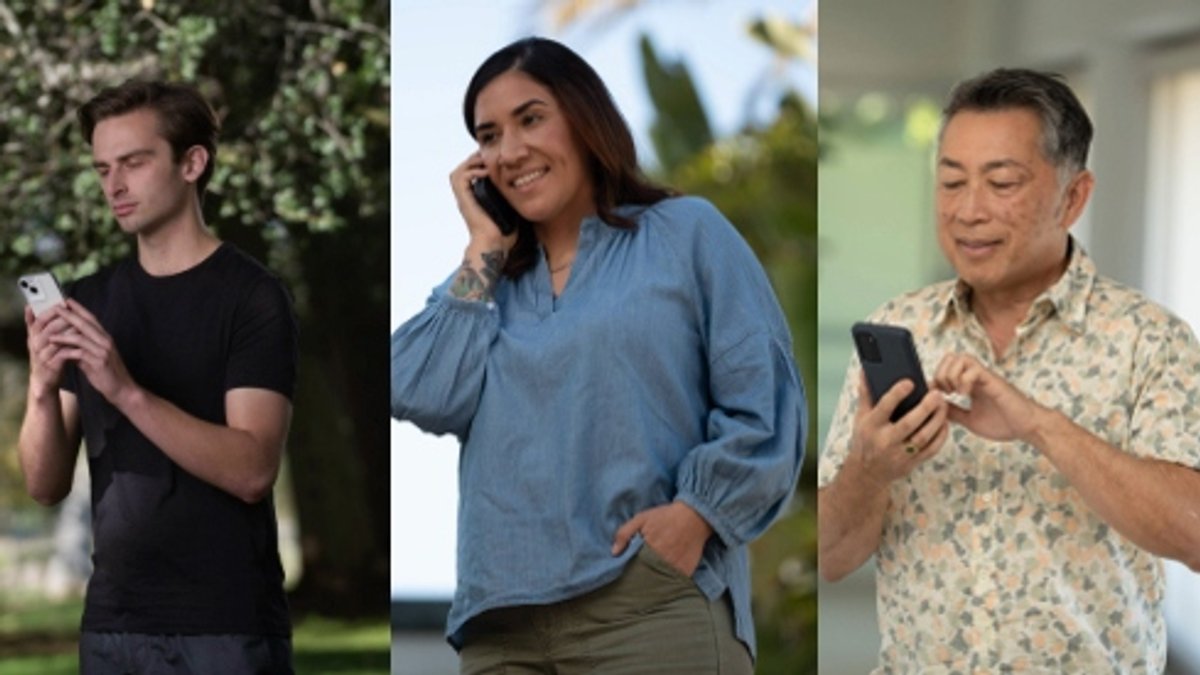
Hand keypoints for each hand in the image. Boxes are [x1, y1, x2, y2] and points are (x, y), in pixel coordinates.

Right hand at [24, 305, 75, 395]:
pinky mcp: (52, 366)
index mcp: (32, 336)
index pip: (39, 319)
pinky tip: (82, 342)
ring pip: (57, 340)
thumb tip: (30, 306)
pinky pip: (63, 353)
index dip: (52, 311)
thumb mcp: (38, 339)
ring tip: (83, 325)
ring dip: (70, 331)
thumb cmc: (45, 355)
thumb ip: (35, 324)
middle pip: (48, 328)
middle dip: (64, 319)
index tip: (64, 302)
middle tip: (77, 312)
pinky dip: (73, 346)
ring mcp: (43, 355)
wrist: (44, 379)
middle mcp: (35, 344)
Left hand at [46, 299, 137, 405]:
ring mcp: (103, 350)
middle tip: (55, 307)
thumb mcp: (94, 359)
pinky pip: (80, 352)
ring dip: (63, 333)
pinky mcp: (99, 361)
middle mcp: (106, 341)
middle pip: (85, 324)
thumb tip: (67, 346)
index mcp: (106, 338)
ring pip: (81, 336)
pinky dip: (67, 349)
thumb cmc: (108, 375)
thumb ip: (82, 350)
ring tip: (49, 331)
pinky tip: (57, 349)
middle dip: (69, 315)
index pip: (92, 319)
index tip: (67, 301)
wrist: (123, 390)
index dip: (79, 309)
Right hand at [450, 151, 517, 247]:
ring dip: (473, 163)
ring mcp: (464, 198)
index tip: (497, 160)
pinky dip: (473, 171)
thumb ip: (514, 198)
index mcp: (476, 197)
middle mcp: (467, 196)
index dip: (482, 164)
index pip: (473, 173)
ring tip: (488, 162)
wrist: (494, 245)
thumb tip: (529, 189)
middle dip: (477, 160)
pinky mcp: (463, 200)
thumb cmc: (504, 232)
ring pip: (460, 170)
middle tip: (493, 157)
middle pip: (464, 168)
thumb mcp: (510, 209)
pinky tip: (487, 173)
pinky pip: (462, 177)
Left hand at [611, 501, 713, 576]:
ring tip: (644, 587)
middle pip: (644, 578)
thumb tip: (614, 552)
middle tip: (631, 586)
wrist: (694, 516)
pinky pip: (672, 583)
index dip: (627, 573)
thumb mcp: (641, 518)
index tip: (622, 577)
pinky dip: (666, 583)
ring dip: (651, 584)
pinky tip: (661, 582)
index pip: (632, 568)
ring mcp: (674, 568)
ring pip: (658, 583)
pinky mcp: (685, 572)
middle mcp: (661, 561)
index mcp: (648, 549)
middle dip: (638, 581)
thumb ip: (624, 533)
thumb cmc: (665, 516)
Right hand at [849, 373, 949, 487]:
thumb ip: (866, 394)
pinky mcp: (912, 463)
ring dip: (937, 420)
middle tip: (937, 393)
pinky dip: (941, 435)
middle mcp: (885, 441)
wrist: (867, 473)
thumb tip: (866, 370)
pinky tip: (945, 423)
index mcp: (871, 426)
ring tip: (944, 405)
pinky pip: (931, 449)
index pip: (884, 407)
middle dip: (925, 407)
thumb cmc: (865, 439)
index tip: (910, 382)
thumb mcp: (861, 417)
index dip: (897, 394)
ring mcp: (899, 454)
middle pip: (909, 423)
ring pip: (923, 437)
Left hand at [932, 353, 1040, 442]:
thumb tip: (937, 407)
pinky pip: (972, 369)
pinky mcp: (993, 380)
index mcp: (970, 383)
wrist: (1029, 427)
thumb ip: (954, 412)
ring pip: (960, 358)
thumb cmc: (1004, 423)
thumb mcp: (970, 419)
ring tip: (955, 392)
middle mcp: (976, 376)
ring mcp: (985, 376)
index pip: (946, 367)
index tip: (936, 396)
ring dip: (951, 375)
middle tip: (946, 392)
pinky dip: (963, 380)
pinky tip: (965, 395)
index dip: (936, 378)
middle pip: (950, 357)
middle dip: (941, 374)